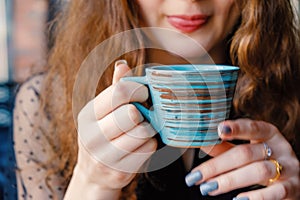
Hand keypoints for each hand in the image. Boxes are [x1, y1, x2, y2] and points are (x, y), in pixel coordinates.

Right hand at [67, 61, 156, 198]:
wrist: (94, 174)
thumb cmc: (103, 136)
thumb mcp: (103, 112)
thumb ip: (116, 89)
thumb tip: (123, 65)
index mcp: (88, 115)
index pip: (119, 93)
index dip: (137, 90)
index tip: (142, 94)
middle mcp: (92, 136)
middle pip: (132, 113)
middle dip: (142, 112)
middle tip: (141, 115)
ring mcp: (104, 157)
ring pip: (143, 132)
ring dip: (148, 129)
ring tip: (140, 131)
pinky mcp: (119, 172)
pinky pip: (148, 149)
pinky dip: (150, 145)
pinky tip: (140, 146)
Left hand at [186, 119, 299, 199]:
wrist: (291, 182)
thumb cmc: (262, 161)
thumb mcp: (247, 151)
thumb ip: (225, 147)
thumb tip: (201, 142)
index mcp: (267, 133)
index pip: (252, 127)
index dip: (236, 128)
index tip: (219, 130)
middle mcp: (279, 147)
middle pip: (246, 153)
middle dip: (217, 166)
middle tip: (196, 176)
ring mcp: (288, 167)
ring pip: (258, 171)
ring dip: (230, 180)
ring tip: (208, 188)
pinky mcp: (293, 188)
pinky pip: (275, 192)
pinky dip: (256, 197)